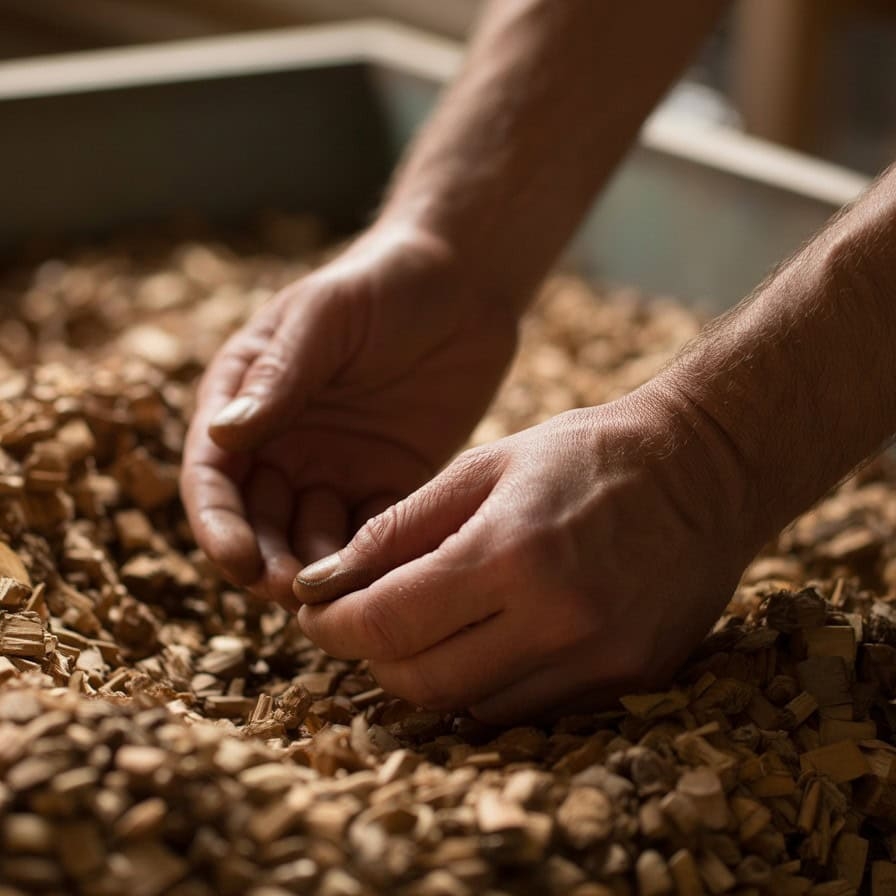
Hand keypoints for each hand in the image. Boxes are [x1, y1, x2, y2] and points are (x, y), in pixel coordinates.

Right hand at [181, 222, 518, 606]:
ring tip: (334, 596)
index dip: (219, 523)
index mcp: (247, 399)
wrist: (463, 285)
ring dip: (313, 571)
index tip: (238, 560)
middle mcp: (283, 442)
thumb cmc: (383, 283)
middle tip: (290, 593)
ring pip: (308, 536)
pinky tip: (380, 579)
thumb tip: (224, 437)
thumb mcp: (325, 318)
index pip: (214, 473)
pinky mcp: (387, 481)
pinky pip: (368, 532)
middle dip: (265, 561)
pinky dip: (367, 560)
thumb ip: (279, 376)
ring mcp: (334, 466)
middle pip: (257, 519)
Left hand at [294, 387, 757, 722]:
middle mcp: (558, 620)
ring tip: (422, 627)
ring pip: (470, 707)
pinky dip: (486, 685)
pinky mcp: (631, 680)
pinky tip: (484, 641)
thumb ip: (399, 527)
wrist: (705, 470)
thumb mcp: (485, 467)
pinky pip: (528, 711)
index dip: (333, 625)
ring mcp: (600, 661)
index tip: (314, 613)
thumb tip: (325, 579)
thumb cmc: (588, 455)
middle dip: (371, 658)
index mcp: (513, 552)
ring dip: (426, 675)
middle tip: (361, 621)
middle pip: (421, 681)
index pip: (388, 622)